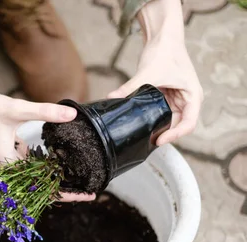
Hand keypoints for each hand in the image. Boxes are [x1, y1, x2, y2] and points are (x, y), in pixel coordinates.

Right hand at [0, 46, 94, 201]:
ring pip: (35, 174)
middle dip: (65, 188)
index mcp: (10, 164)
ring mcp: (9, 160)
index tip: (86, 196)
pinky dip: (44, 163)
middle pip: (41, 185)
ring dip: (54, 176)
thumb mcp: (16, 109)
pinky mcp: (9, 151)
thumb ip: (45, 112)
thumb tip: (72, 114)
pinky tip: (59, 159)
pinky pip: (29, 163)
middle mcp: (9, 167)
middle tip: (91, 189)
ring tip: (80, 176)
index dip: (66, 193)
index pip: (42, 187)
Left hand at [107, 0, 202, 145]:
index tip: (158, 140)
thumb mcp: (148, 73)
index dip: (174, 135)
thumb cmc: (165, 51)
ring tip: (141, 134)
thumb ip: (130, 87)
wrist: (162, 37)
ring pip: (168, 120)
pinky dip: (150, 118)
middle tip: (146, 141)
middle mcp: (187, 100)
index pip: (188, 124)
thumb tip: (111, 98)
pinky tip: (138, 123)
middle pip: (177, 125)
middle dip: (163, 133)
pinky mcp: (166, 96)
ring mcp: (177, 99)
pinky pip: (159, 112)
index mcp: (193, 96)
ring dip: (156, 127)